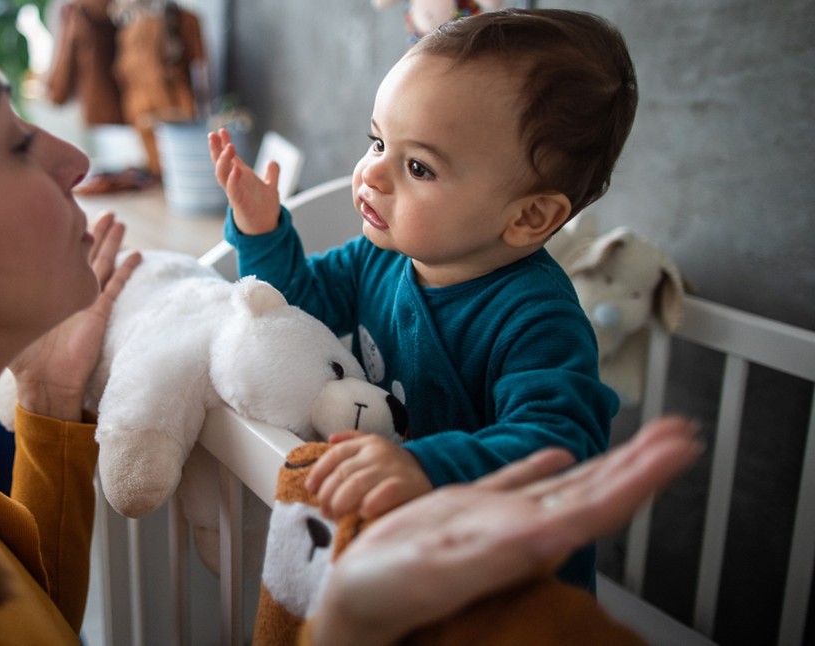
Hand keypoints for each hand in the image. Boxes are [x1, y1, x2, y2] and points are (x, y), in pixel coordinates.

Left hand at [8, 212, 141, 420]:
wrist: (43, 382)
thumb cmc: (20, 356)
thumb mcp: (0, 317)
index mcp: (46, 287)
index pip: (55, 251)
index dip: (60, 231)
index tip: (63, 209)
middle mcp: (66, 289)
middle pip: (84, 251)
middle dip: (93, 229)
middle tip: (103, 210)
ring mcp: (85, 298)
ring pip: (102, 261)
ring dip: (111, 241)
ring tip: (119, 222)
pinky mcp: (98, 311)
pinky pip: (115, 285)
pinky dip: (126, 269)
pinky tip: (136, 255)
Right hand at [208, 127, 280, 234]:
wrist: (266, 228)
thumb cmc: (264, 208)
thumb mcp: (270, 187)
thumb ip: (272, 174)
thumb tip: (272, 162)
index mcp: (241, 177)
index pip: (229, 157)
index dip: (224, 144)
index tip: (221, 130)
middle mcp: (235, 183)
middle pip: (220, 163)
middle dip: (216, 149)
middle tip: (213, 135)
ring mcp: (235, 193)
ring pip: (222, 175)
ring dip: (223, 161)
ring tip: (229, 147)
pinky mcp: (239, 204)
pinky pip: (233, 191)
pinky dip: (233, 180)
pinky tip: (236, 169)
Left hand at [306, 431, 433, 518]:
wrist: (433, 472)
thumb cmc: (395, 466)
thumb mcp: (375, 446)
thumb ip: (352, 442)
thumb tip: (330, 439)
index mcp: (367, 443)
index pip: (335, 455)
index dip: (319, 472)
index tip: (310, 489)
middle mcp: (377, 452)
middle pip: (342, 473)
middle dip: (328, 494)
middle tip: (325, 511)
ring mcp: (391, 468)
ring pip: (356, 483)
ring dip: (341, 502)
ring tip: (336, 516)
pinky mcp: (406, 485)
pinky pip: (383, 493)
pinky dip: (370, 503)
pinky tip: (362, 513)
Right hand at [308, 416, 702, 645]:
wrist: (356, 607)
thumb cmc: (389, 596)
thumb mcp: (442, 571)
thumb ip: (497, 552)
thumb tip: (556, 532)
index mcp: (524, 542)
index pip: (599, 506)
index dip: (642, 478)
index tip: (678, 449)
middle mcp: (520, 530)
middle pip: (596, 492)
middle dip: (641, 462)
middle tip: (681, 431)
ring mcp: (495, 522)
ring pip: (564, 485)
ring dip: (608, 460)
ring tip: (644, 436)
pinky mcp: (463, 513)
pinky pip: (513, 482)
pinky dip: (541, 464)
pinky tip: (560, 452)